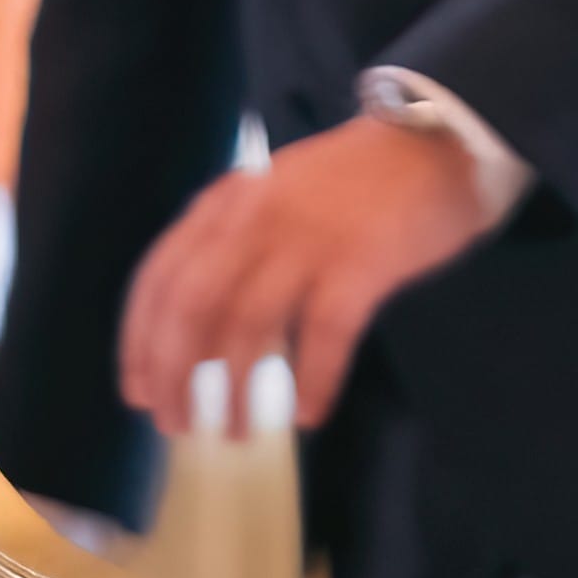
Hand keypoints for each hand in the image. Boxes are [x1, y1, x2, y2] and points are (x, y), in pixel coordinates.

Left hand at [118, 103, 517, 439]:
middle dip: (173, 374)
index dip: (140, 342)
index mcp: (227, 202)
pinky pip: (323, 334)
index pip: (159, 277)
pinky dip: (311, 381)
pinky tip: (308, 414)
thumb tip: (197, 333)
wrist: (439, 142)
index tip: (138, 392)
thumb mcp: (273, 195)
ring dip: (233, 391)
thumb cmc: (356, 181)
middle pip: (191, 307)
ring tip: (236, 434)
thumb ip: (231, 243)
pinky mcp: (361, 262)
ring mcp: (308, 238)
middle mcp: (255, 217)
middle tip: (176, 425)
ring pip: (247, 326)